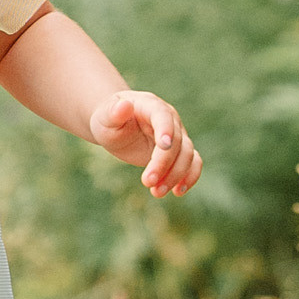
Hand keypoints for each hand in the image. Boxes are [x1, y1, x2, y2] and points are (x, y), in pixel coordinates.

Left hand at [87, 90, 202, 197]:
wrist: (115, 127)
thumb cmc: (108, 120)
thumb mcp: (105, 117)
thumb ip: (113, 112)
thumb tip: (124, 106)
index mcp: (151, 105)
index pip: (163, 116)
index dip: (166, 130)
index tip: (163, 146)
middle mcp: (169, 119)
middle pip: (177, 141)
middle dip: (164, 164)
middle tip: (146, 182)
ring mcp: (177, 135)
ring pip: (187, 155)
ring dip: (176, 175)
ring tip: (156, 192)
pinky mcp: (179, 152)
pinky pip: (193, 163)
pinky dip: (190, 177)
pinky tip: (178, 192)